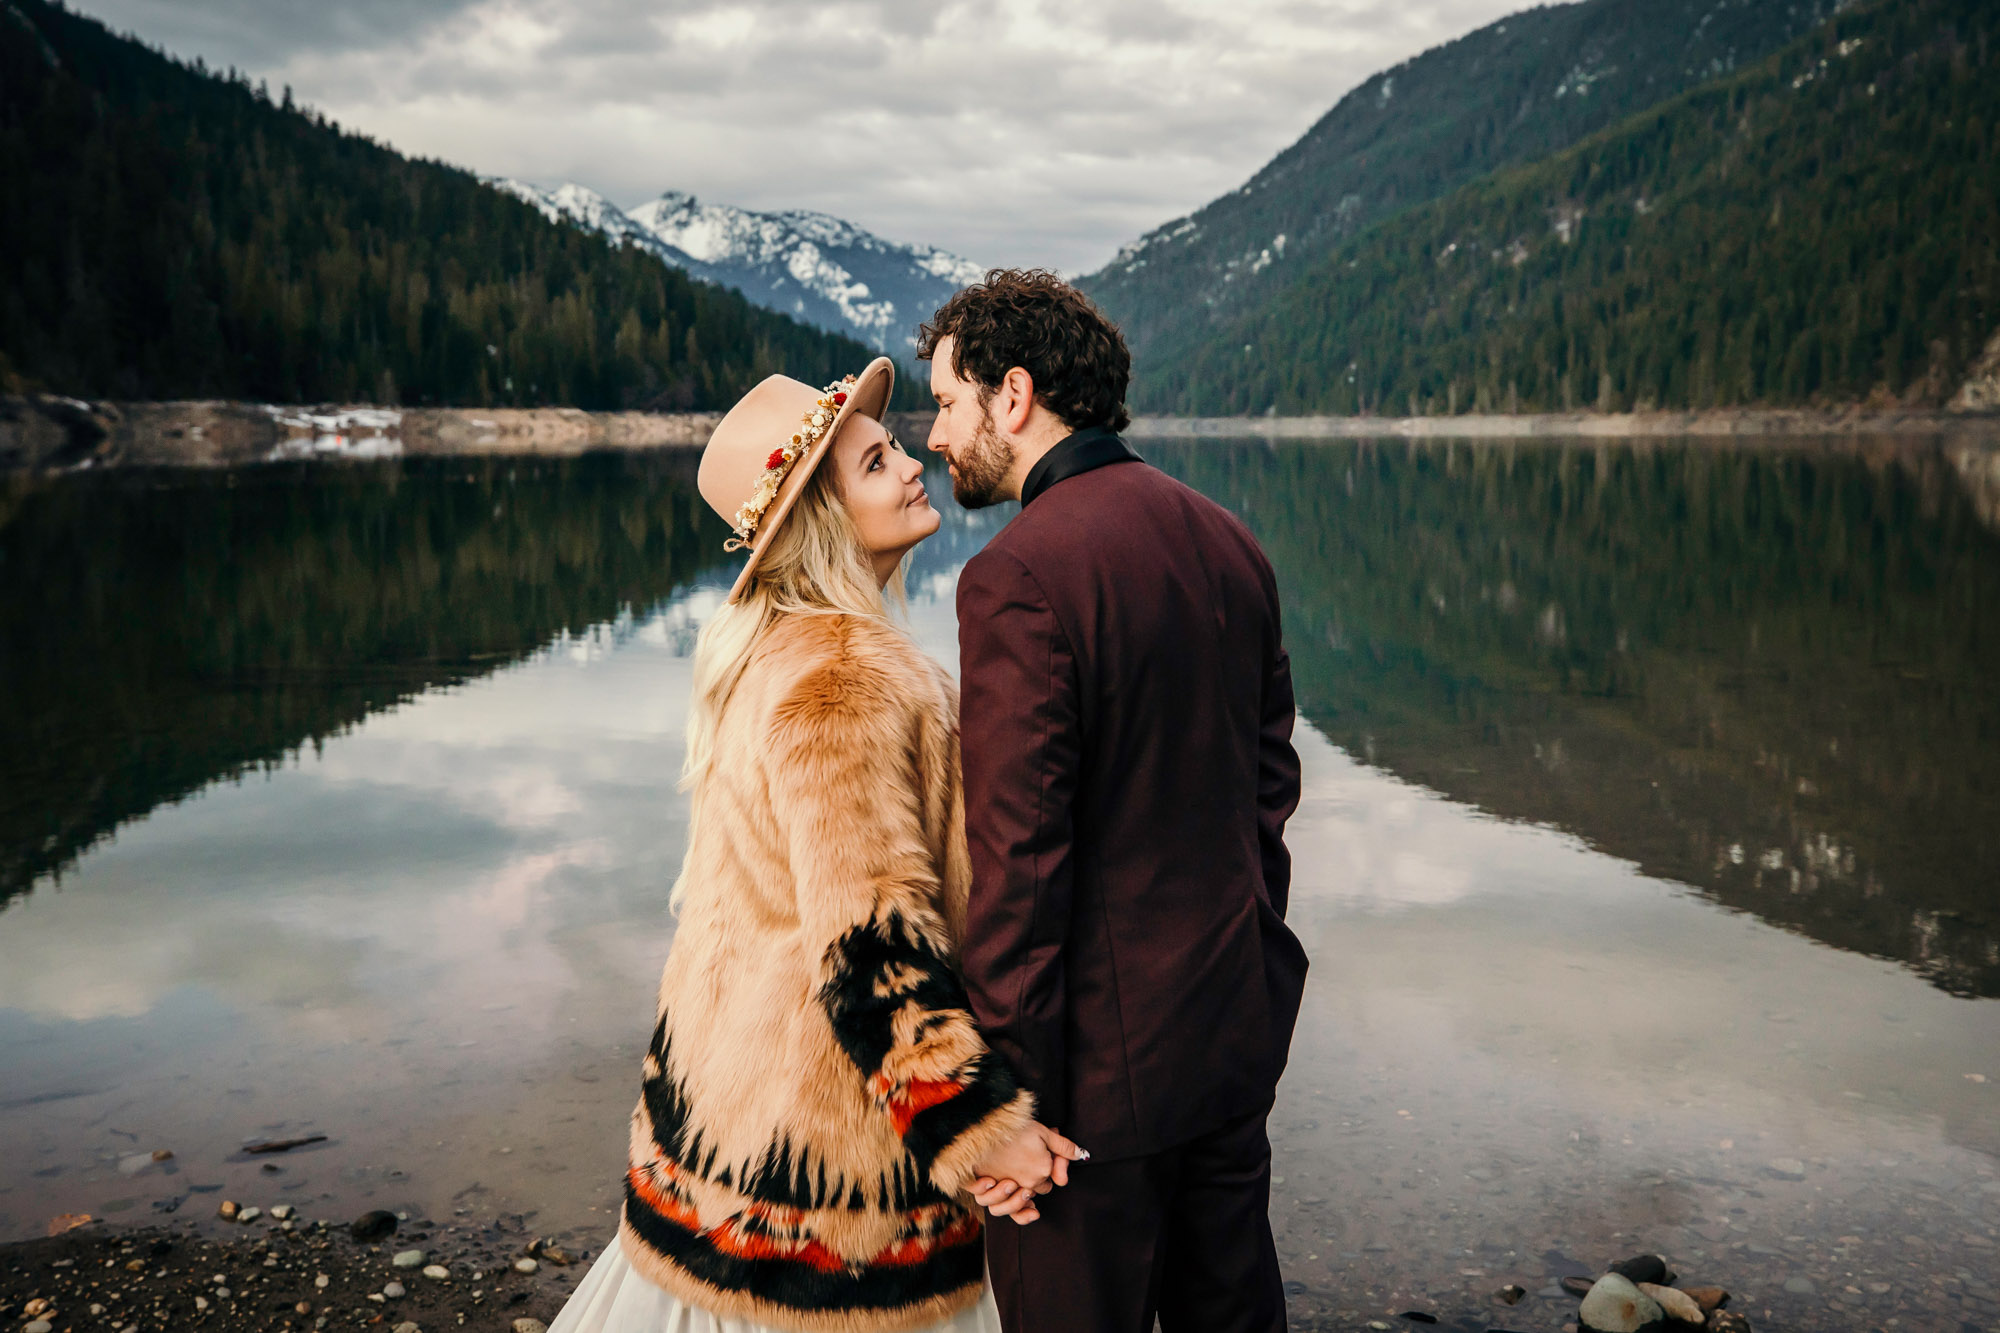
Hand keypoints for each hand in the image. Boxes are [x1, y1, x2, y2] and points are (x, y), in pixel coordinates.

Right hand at [970, 1123, 1087, 1222]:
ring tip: (1021, 1176)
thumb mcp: (1043, 1132)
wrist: (982, 1127)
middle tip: (1030, 1157)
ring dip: (1024, 1191)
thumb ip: (1064, 1147)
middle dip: (1038, 1178)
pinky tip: (1007, 1190)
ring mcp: (1009, 1188)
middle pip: (1040, 1189)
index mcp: (1043, 1170)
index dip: (1049, 1165)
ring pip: (1023, 1199)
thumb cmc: (1013, 1127)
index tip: (1042, 1149)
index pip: (1053, 1179)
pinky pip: (1004, 1206)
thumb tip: (1081, 1155)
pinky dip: (1007, 1201)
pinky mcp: (991, 1189)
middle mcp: (1029, 1183)